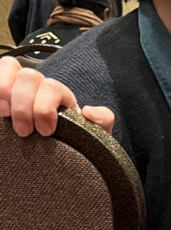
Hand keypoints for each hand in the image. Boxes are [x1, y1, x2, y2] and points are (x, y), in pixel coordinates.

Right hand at [0, 55, 114, 136]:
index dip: (45, 107)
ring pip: (8, 67)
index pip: (52, 87)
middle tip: (24, 131)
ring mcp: (15, 91)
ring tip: (2, 114)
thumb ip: (102, 122)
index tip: (45, 132)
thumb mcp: (92, 138)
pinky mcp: (2, 99)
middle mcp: (35, 88)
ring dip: (3, 89)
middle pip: (28, 76)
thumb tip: (89, 111)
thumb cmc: (71, 147)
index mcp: (58, 97)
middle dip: (24, 103)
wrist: (54, 162)